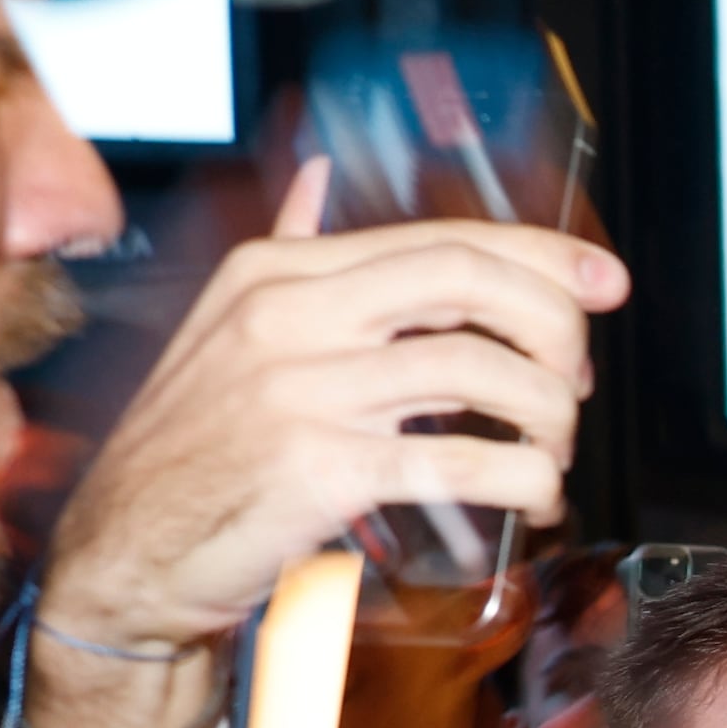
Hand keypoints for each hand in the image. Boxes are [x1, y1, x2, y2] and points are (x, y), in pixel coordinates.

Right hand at [22, 161, 630, 727]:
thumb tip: (315, 177)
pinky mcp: (319, 469)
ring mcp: (301, 390)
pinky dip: (526, 480)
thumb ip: (286, 253)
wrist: (124, 550)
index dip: (541, 257)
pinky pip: (462, 460)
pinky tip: (535, 497)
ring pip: (480, 371)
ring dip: (547, 415)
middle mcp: (288, 315)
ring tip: (551, 450)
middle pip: (469, 281)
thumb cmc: (189, 447)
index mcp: (277, 271)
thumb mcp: (223, 328)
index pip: (441, 239)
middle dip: (555, 325)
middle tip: (577, 379)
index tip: (602, 282)